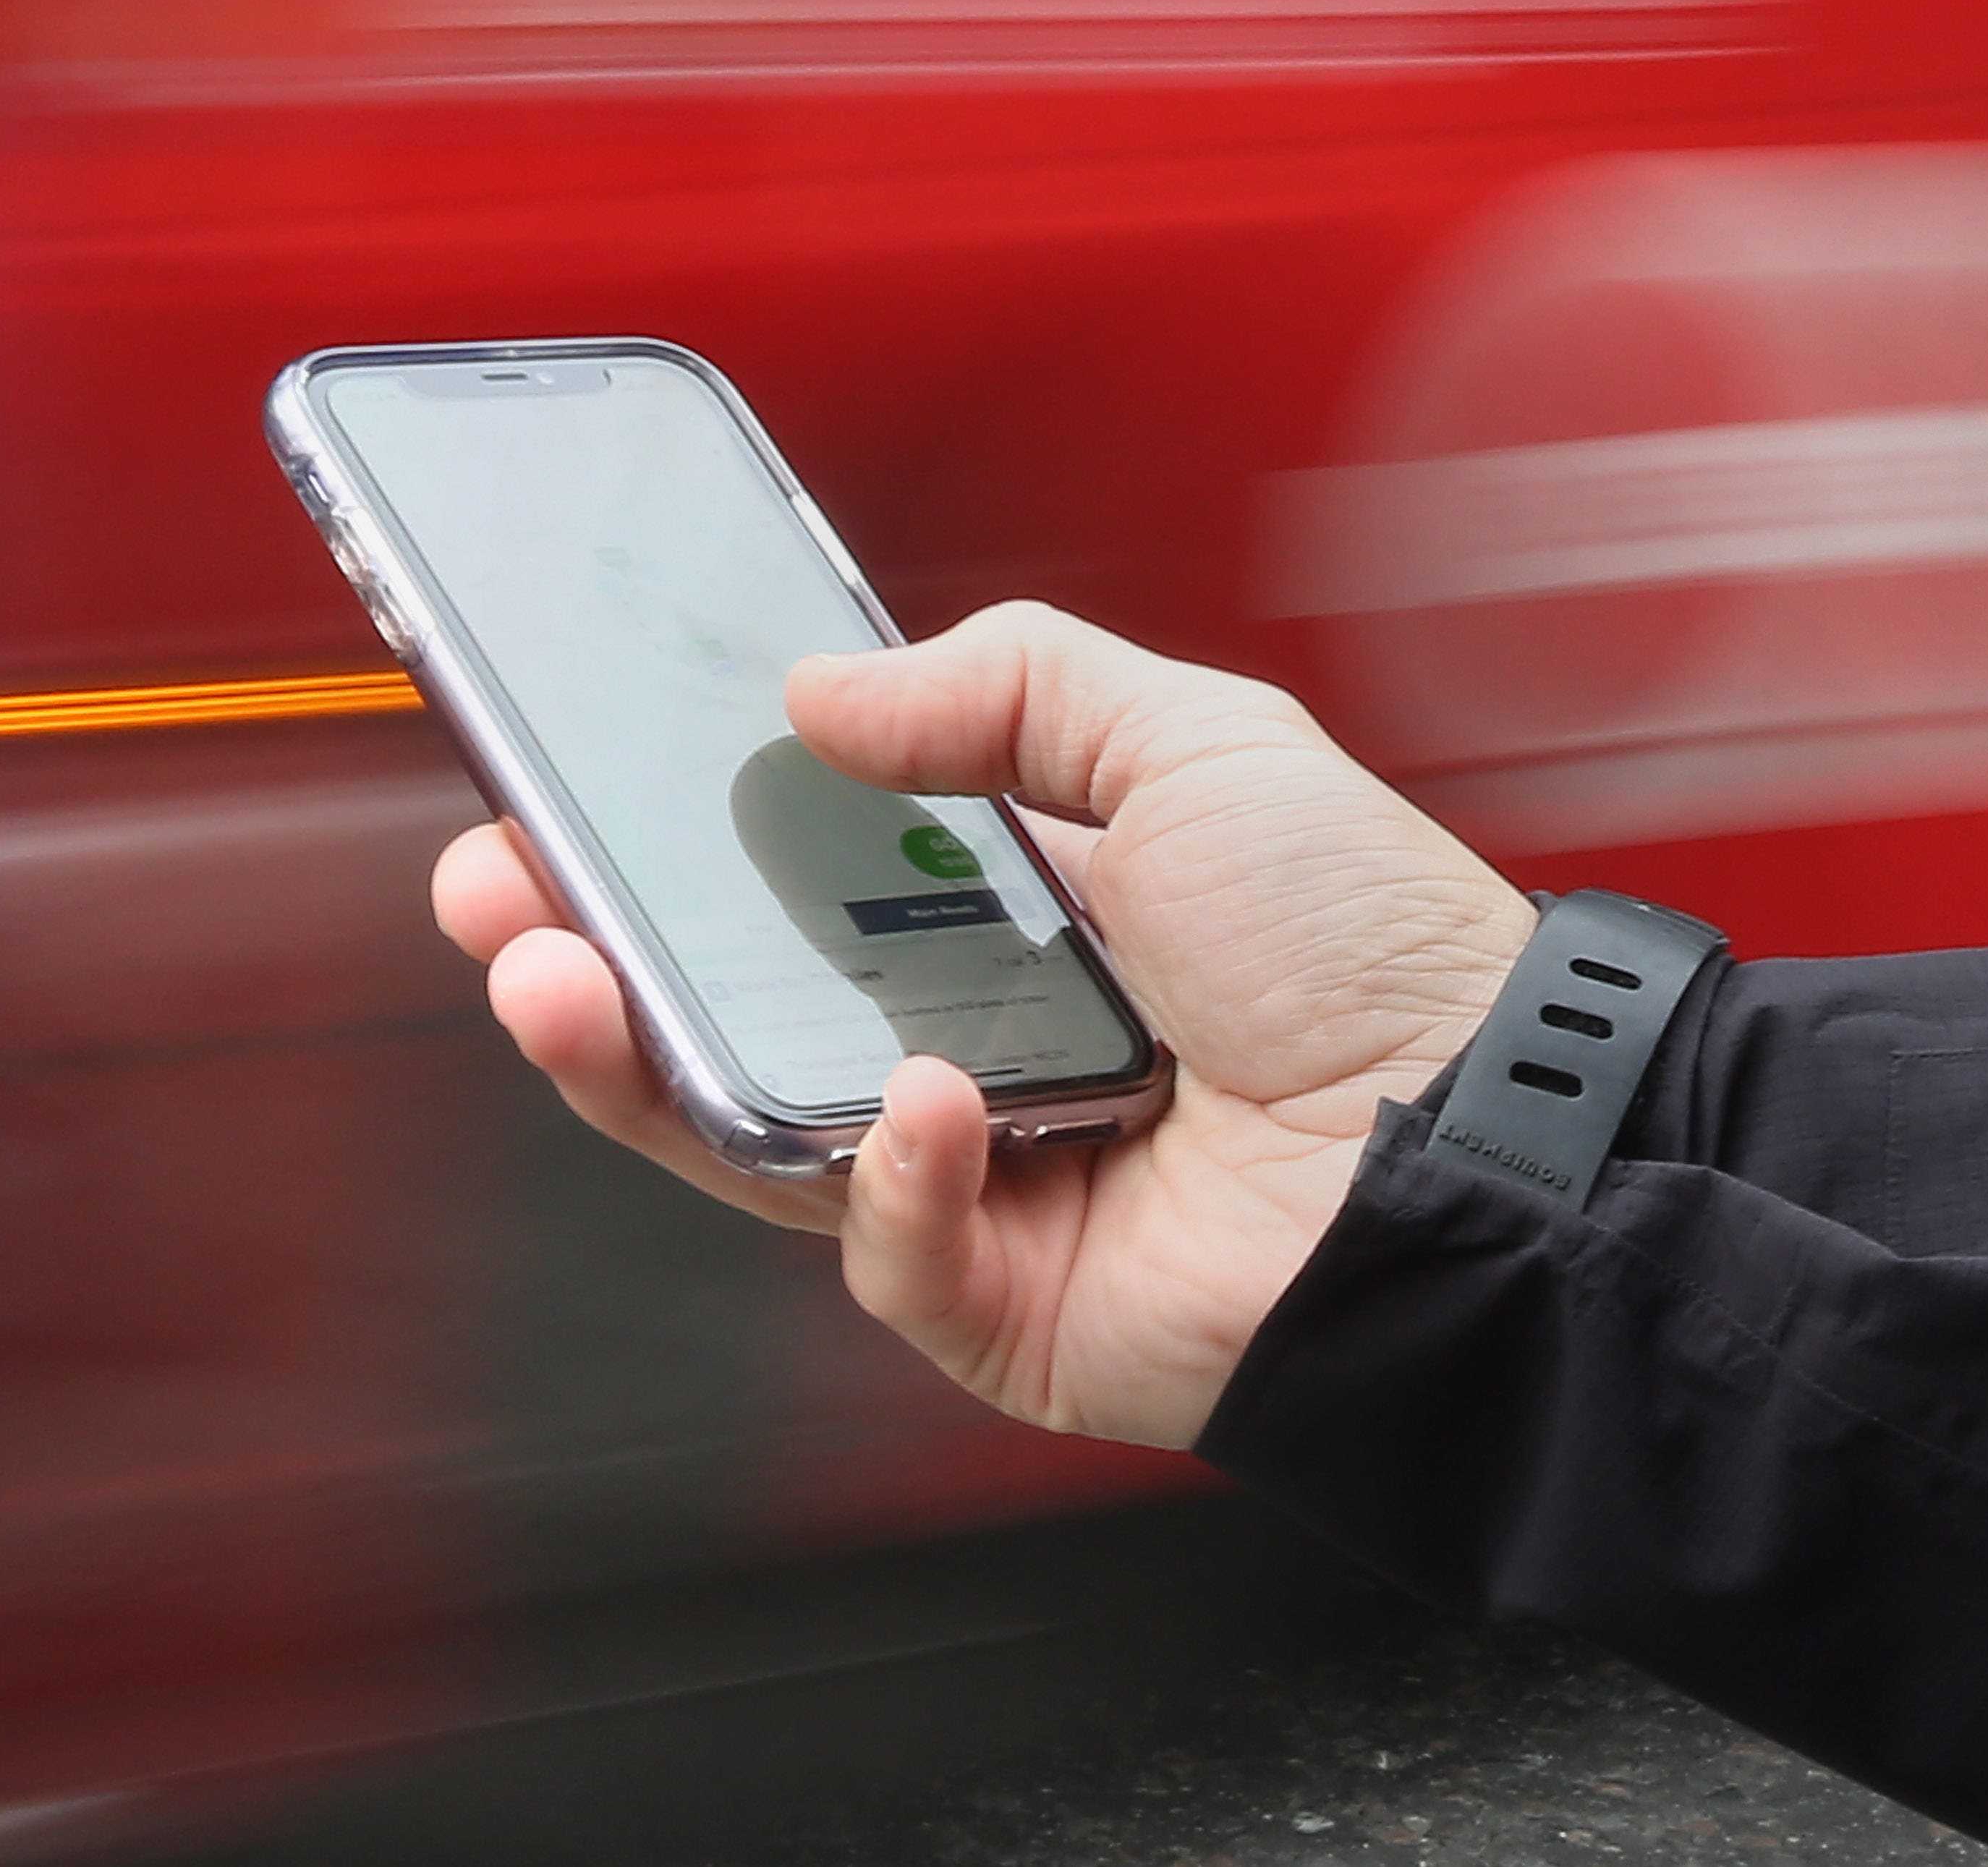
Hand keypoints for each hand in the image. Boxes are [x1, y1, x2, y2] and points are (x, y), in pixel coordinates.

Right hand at [431, 603, 1532, 1448]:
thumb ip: (1010, 684)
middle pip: (724, 1012)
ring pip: (751, 1139)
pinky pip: (883, 1254)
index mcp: (997, 917)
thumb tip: (815, 693)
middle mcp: (962, 1044)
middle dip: (587, 952)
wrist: (1485, 1135)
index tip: (556, 782)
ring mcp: (972, 1180)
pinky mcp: (1000, 1302)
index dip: (658, 835)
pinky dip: (888, 1182)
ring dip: (642, 1061)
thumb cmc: (1368, 942)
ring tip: (569, 983)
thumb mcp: (1191, 742)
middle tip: (502, 891)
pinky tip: (926, 1108)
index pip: (781, 877)